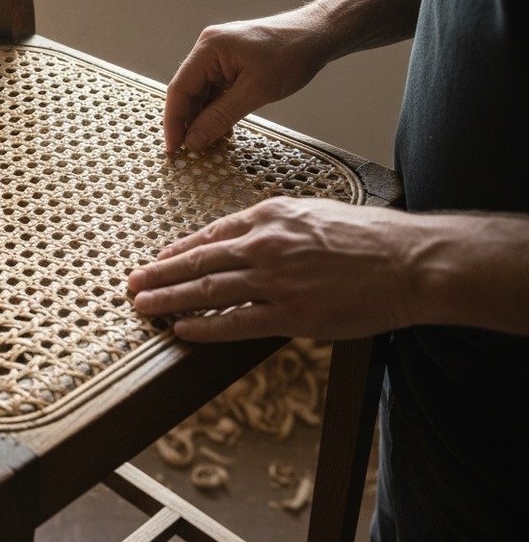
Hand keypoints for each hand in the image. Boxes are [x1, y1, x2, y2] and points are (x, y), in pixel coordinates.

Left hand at [126, 197, 425, 341]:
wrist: (410, 261)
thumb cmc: (369, 236)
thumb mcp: (313, 212)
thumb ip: (275, 225)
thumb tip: (245, 239)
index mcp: (269, 216)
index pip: (210, 235)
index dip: (178, 251)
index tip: (157, 260)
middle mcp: (265, 245)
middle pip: (197, 261)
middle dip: (158, 274)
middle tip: (132, 284)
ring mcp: (275, 281)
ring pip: (207, 291)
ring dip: (168, 300)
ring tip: (143, 306)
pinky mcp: (291, 315)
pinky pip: (235, 323)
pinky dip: (203, 326)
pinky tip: (182, 330)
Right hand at [164, 8, 336, 152]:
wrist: (319, 34)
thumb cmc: (292, 55)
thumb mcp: (256, 91)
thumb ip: (220, 117)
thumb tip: (194, 140)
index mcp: (209, 48)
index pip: (179, 89)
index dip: (174, 121)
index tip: (174, 149)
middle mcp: (208, 49)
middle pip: (187, 91)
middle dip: (188, 122)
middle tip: (189, 152)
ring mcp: (219, 55)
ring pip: (201, 93)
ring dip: (203, 118)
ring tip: (207, 145)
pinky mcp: (230, 62)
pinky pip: (216, 90)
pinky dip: (217, 110)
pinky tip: (222, 129)